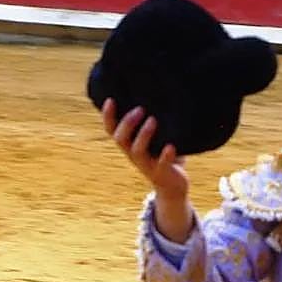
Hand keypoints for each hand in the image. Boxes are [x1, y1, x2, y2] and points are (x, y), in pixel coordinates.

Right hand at [102, 99, 193, 240]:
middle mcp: (133, 155)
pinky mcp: (161, 173)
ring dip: (143, 135)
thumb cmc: (163, 156)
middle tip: (140, 109)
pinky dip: (165, 155)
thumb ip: (152, 122)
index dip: (108, 117)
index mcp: (129, 145)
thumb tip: (157, 95)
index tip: (110, 99)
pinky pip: (161, 165)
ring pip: (137, 151)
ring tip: (153, 120)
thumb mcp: (156, 139)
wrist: (173, 186)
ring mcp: (146, 165)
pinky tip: (171, 146)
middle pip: (120, 139)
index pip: (112, 130)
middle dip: (127, 123)